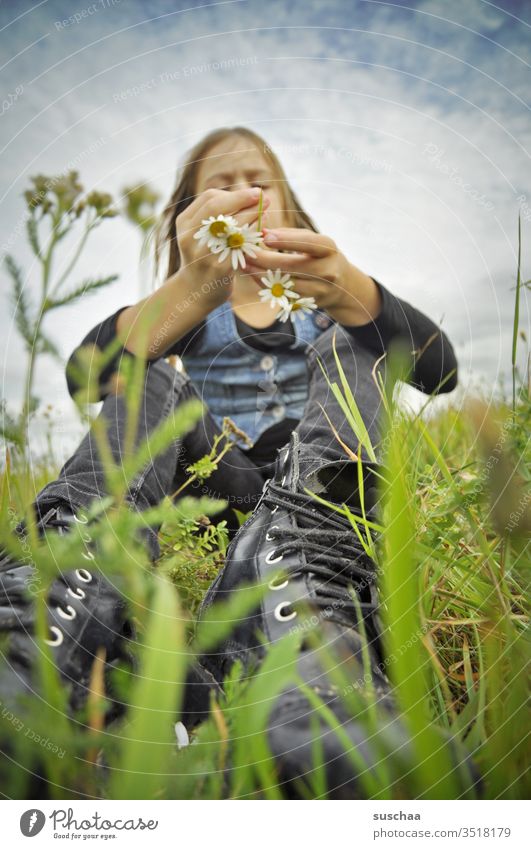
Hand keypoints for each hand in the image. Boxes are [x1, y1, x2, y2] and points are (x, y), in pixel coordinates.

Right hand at [175, 186, 269, 311]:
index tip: (253, 192)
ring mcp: (202, 253)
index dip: (233, 194)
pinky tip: (261, 231)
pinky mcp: (218, 268)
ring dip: (251, 214)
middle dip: (243, 198)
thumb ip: (214, 216)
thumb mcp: (199, 234)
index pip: (209, 198)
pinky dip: (252, 235)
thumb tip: (246, 196)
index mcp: (184, 223)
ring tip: (265, 210)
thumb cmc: (203, 258)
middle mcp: (189, 236)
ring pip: (230, 224)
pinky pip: (239, 245)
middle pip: (218, 207)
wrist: (194, 292)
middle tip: (263, 195)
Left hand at [245, 227, 381, 325]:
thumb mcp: (314, 242)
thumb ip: (290, 235)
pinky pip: (285, 294)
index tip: (265, 236)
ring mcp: (320, 289)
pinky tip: (255, 276)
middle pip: (293, 266)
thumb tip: (263, 231)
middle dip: (266, 259)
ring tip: (245, 265)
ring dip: (262, 274)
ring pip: (286, 283)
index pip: (309, 243)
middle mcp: (328, 270)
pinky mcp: (310, 302)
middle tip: (246, 252)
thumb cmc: (322, 257)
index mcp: (329, 249)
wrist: (342, 287)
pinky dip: (268, 285)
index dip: (287, 240)